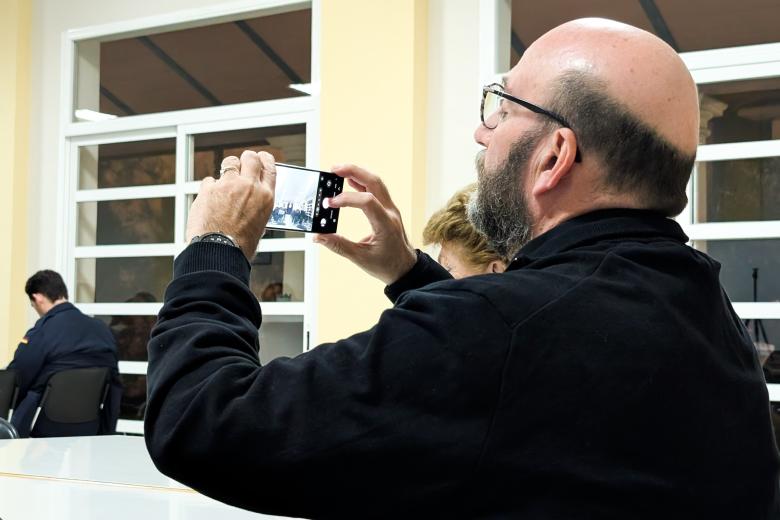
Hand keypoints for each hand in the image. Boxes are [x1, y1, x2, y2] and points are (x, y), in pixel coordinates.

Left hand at [186, 151, 275, 259]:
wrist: (219, 251)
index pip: (270, 167)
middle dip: (246, 158)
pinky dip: (210, 187)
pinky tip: (211, 199)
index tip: (262, 158)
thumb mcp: (260, 224)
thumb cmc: (240, 245)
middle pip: (250, 157)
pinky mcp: (209, 189)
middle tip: (242, 164)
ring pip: (229, 162)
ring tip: (225, 181)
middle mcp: (249, 187)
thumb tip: (252, 202)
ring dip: (228, 168)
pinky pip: (209, 180)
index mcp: (265, 197)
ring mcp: (228, 185)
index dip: (265, 159)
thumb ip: (257, 206)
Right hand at [313, 164, 416, 284]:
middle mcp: (390, 213)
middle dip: (354, 172)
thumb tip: (318, 236)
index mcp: (386, 225)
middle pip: (374, 182)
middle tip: (333, 169)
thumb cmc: (387, 265)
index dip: (346, 199)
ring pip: (376, 183)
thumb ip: (339, 246)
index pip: (367, 202)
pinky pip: (376, 190)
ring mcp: (391, 209)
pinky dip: (362, 182)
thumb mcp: (361, 258)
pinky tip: (350, 180)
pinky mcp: (387, 210)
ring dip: (358, 173)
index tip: (329, 203)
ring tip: (338, 171)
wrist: (405, 269)